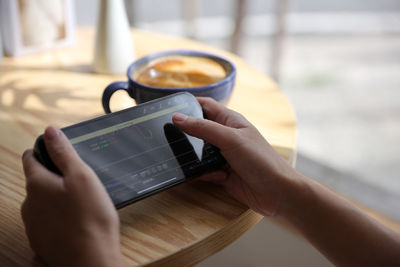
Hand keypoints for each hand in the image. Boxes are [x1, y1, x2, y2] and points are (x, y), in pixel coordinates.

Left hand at [21, 126, 124, 266]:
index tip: (59, 153)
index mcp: (37, 184)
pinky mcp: (42, 241)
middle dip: (54, 176)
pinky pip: (47, 221)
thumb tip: (50, 131)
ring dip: (56, 198)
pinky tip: (77, 221)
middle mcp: (29, 204)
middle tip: (79, 180)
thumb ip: (63, 152)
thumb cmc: (91, 219)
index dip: (45, 150)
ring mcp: (34, 225)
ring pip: (42, 202)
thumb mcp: (82, 176)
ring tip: (81, 203)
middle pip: (37, 180)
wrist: (92, 261)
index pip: (31, 157)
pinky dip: (59, 217)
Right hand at [172, 97, 296, 215]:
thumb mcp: (231, 139)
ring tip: (187, 160)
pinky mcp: (222, 174)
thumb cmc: (261, 160)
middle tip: (167, 136)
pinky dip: (204, 174)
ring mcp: (224, 156)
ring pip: (198, 152)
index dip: (188, 104)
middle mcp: (226, 137)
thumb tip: (177, 117)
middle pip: (198, 130)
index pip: (205, 106)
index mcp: (230, 121)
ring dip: (193, 157)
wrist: (277, 193)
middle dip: (186, 134)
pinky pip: (204, 171)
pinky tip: (217, 177)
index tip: (168, 107)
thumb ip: (203, 128)